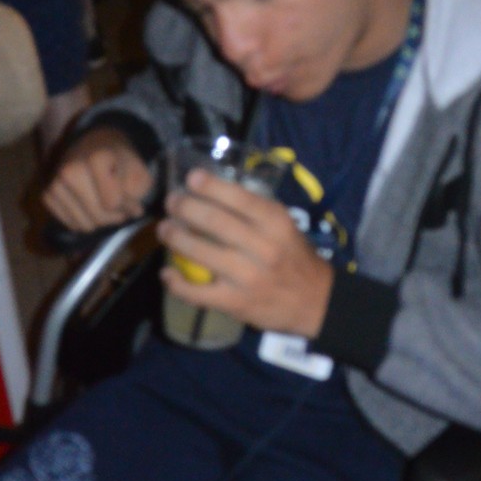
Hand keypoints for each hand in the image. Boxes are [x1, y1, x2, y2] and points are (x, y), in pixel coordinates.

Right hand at [42, 127, 153, 231]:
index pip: (114, 202)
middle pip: (99, 215)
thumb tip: (133, 212)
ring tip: (107, 205)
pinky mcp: (48, 195)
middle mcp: (71, 170)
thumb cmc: (118, 161)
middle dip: (116, 217)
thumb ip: (139, 191)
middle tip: (123, 208)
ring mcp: (56, 183)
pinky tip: (91, 206)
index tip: (134, 200)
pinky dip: (85, 220)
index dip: (129, 207)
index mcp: (97, 159)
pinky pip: (72, 224)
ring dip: (101, 221)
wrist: (94, 146)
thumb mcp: (138, 171)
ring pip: (85, 224)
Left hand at [158, 168, 333, 337]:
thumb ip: (256, 212)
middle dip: (185, 208)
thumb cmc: (294, 258)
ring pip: (200, 253)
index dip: (210, 186)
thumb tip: (213, 191)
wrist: (315, 302)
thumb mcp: (285, 227)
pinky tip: (167, 273)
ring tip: (164, 229)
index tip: (191, 178)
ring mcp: (248, 276)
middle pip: (214, 222)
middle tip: (171, 202)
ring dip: (175, 238)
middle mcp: (263, 247)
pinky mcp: (236, 302)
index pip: (239, 198)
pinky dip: (176, 283)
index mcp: (276, 223)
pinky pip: (198, 292)